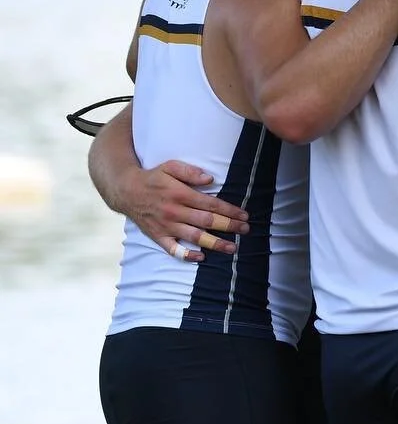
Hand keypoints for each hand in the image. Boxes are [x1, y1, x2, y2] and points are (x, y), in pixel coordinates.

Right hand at [112, 161, 248, 260]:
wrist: (125, 191)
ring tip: (232, 247)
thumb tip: (210, 180)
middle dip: (229, 226)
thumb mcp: (170, 166)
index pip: (211, 205)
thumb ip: (190, 171)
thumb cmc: (153, 177)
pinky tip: (201, 257)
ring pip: (194, 237)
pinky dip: (187, 255)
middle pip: (207, 221)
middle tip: (246, 229)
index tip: (244, 215)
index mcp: (180, 194)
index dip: (230, 210)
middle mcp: (175, 212)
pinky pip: (173, 249)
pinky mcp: (158, 236)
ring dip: (215, 243)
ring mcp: (166, 226)